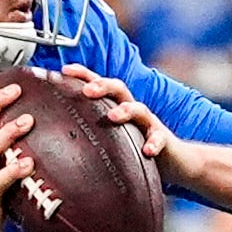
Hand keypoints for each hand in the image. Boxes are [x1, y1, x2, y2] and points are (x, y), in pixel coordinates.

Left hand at [59, 64, 182, 178]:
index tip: (64, 70)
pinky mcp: (165, 140)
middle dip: (102, 86)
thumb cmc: (137, 149)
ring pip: (140, 110)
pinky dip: (154, 143)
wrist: (177, 161)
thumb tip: (54, 143)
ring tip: (113, 116)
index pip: (99, 85)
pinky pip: (160, 139)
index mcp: (117, 107)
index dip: (83, 75)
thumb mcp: (111, 139)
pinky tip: (148, 151)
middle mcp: (133, 111)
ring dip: (126, 110)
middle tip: (86, 91)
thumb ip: (89, 135)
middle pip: (119, 89)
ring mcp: (149, 124)